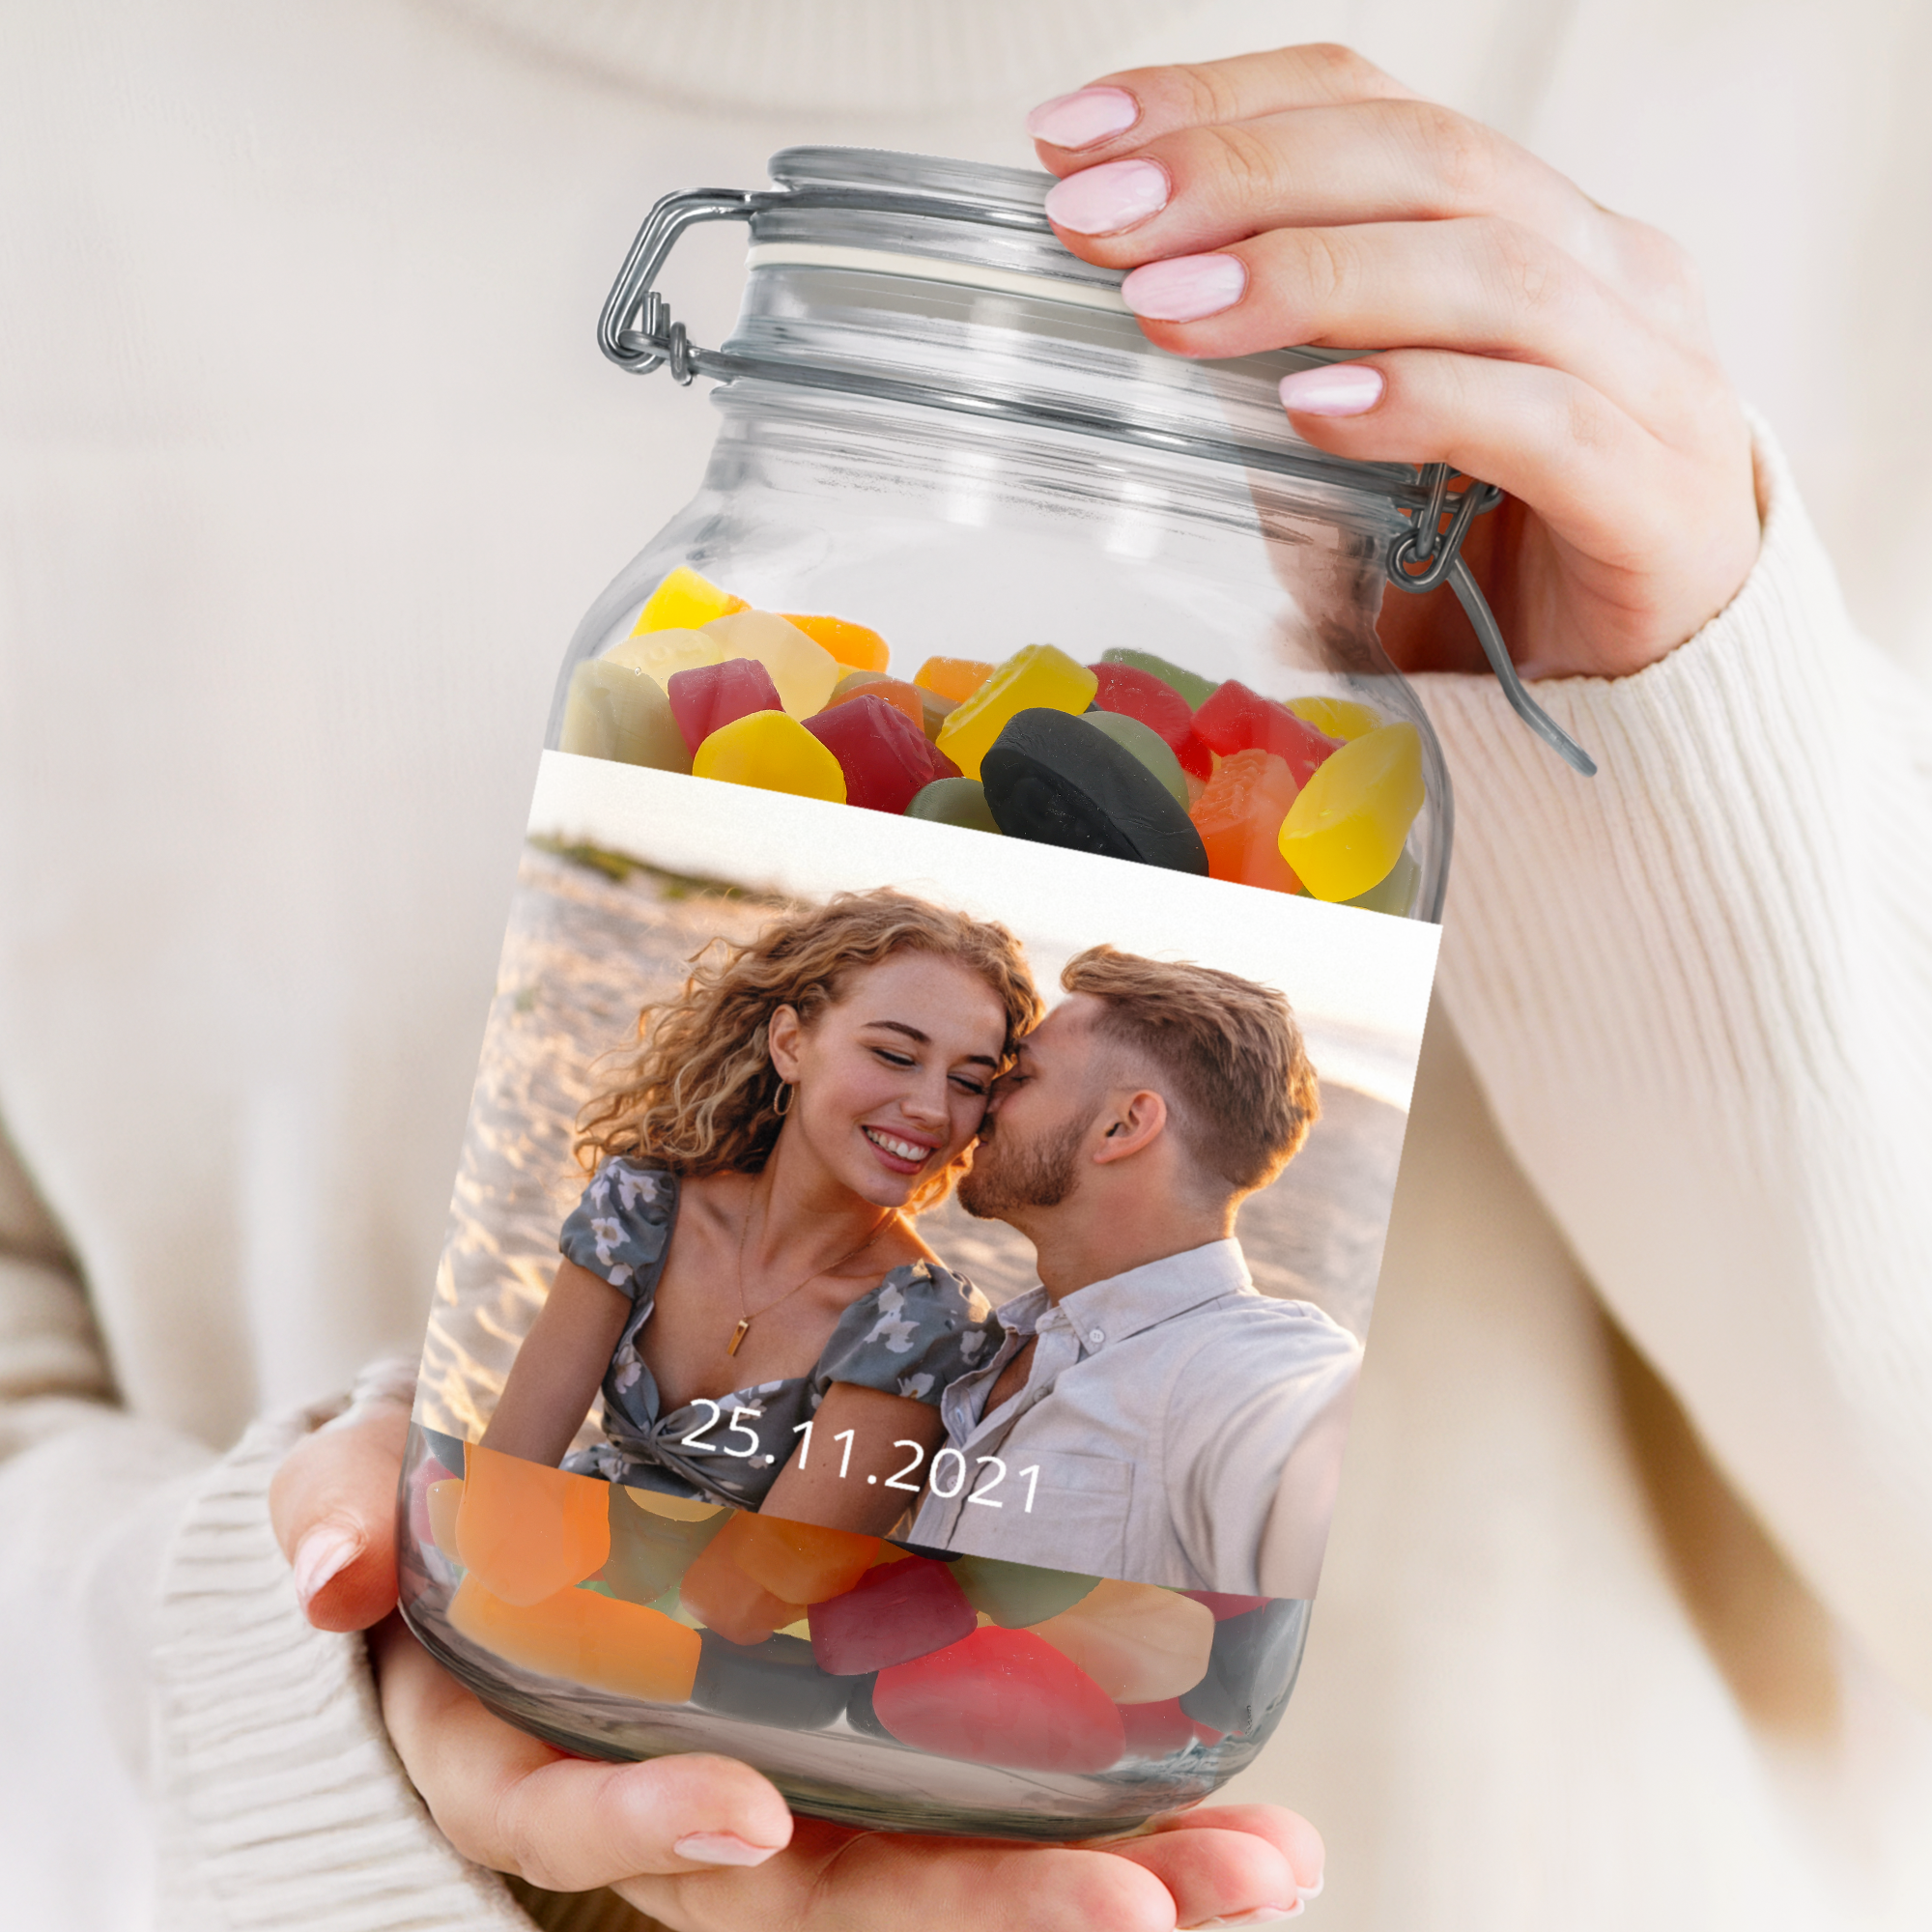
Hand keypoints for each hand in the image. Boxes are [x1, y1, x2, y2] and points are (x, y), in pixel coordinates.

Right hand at [271, 1393, 1324, 1928]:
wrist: (517, 1485)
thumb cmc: (437, 1489)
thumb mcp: (366, 1477)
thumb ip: (334, 1506)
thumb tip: (330, 1566)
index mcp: (539, 1741)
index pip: (581, 1818)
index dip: (652, 1830)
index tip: (751, 1816)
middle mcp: (681, 1787)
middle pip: (815, 1896)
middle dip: (976, 1913)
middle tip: (1146, 1910)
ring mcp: (792, 1766)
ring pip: (932, 1865)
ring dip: (1099, 1879)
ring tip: (1259, 1870)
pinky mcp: (870, 1724)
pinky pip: (980, 1793)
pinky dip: (1108, 1808)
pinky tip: (1236, 1813)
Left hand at [1028, 45, 1761, 682]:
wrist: (1639, 685)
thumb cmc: (1489, 548)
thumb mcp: (1358, 438)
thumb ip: (1276, 367)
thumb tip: (1127, 308)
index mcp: (1529, 223)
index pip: (1370, 105)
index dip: (1218, 102)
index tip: (1071, 139)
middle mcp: (1604, 268)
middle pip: (1425, 159)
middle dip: (1239, 175)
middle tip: (1095, 220)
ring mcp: (1651, 375)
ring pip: (1485, 271)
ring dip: (1309, 279)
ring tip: (1169, 311)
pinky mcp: (1657, 495)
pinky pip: (1541, 419)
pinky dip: (1419, 402)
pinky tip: (1312, 411)